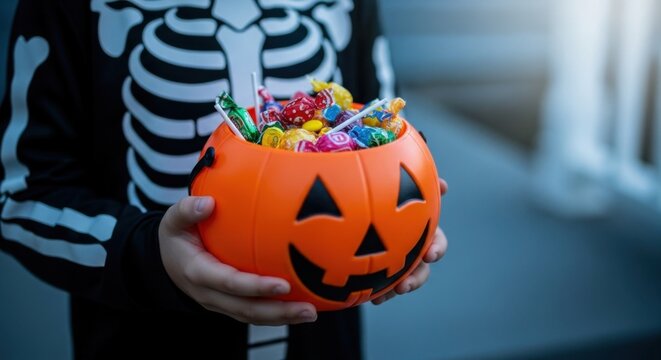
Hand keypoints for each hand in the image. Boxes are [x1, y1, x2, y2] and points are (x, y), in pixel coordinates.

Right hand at [159, 196, 316, 324]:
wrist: (164, 261)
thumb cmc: (175, 236)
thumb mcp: (172, 220)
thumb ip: (187, 210)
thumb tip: (209, 203)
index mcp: (197, 273)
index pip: (229, 283)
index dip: (256, 287)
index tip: (283, 284)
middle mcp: (209, 294)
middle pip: (247, 309)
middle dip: (278, 312)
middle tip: (309, 309)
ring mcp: (220, 303)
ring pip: (253, 316)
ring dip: (283, 318)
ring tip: (311, 313)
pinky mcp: (229, 305)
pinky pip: (254, 313)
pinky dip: (277, 314)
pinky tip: (301, 307)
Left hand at [371, 178, 448, 304]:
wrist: (357, 209)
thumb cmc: (386, 192)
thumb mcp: (399, 184)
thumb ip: (420, 184)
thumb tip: (445, 186)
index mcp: (421, 229)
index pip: (436, 241)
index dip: (437, 249)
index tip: (430, 254)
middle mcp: (413, 249)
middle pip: (421, 269)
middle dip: (416, 279)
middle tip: (404, 286)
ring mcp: (397, 262)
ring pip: (402, 282)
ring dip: (395, 289)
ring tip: (383, 296)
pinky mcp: (380, 272)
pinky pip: (382, 287)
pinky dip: (378, 293)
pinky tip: (369, 297)